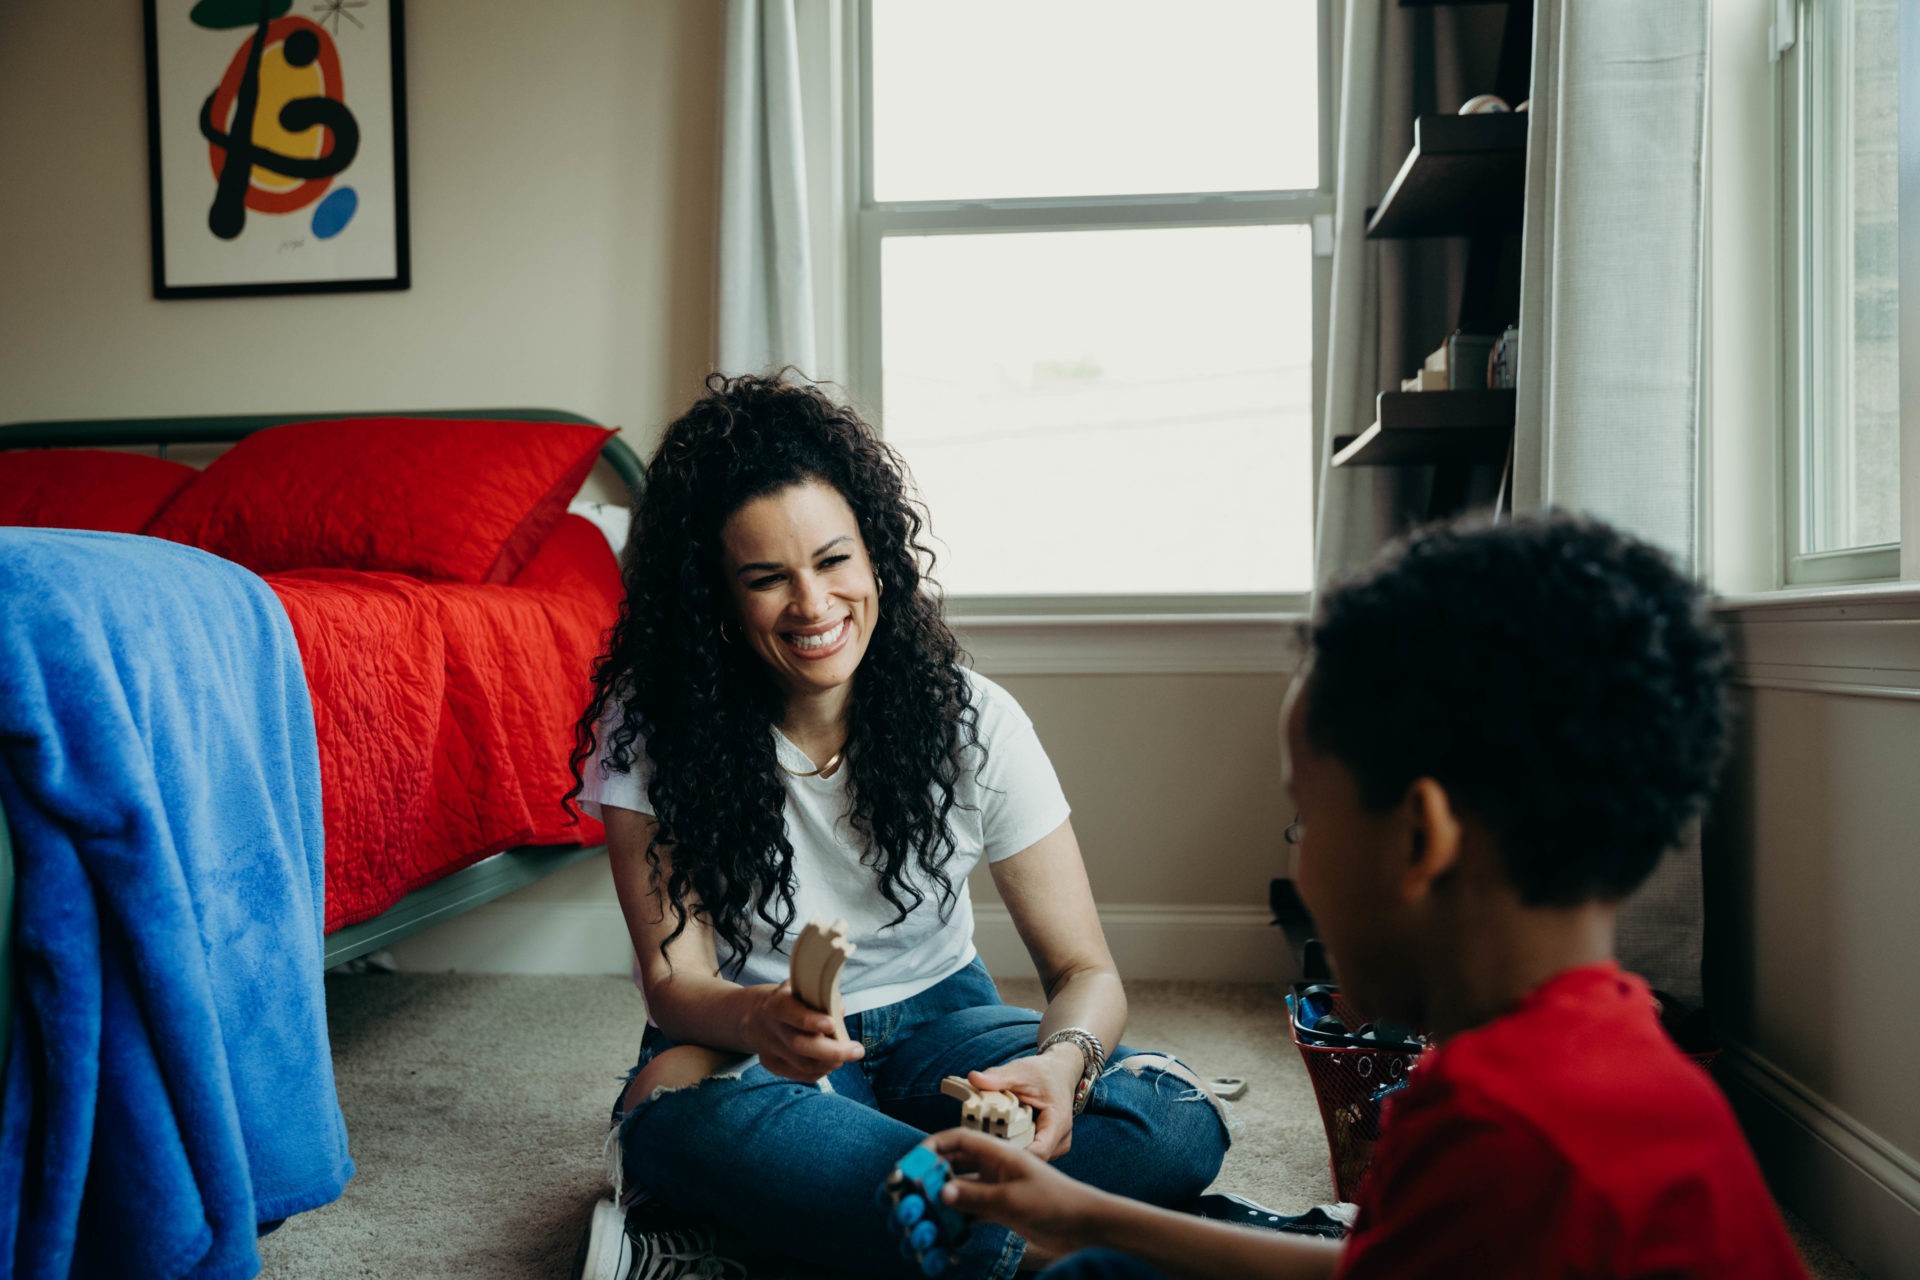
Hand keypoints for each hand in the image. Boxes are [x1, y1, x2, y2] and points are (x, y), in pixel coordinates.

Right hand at [745, 981, 863, 1081]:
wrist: (754, 1016)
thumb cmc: (790, 999)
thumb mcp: (802, 987)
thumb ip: (822, 996)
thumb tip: (840, 1010)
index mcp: (776, 1003)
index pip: (791, 1013)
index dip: (811, 1020)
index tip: (833, 1025)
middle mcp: (770, 1028)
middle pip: (800, 1045)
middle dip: (833, 1051)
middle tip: (857, 1051)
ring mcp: (769, 1050)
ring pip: (803, 1065)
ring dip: (830, 1063)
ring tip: (847, 1055)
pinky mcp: (772, 1065)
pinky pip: (801, 1074)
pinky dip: (820, 1071)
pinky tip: (830, 1062)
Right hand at [925, 1128, 1106, 1260]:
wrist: (1084, 1224)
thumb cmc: (1054, 1202)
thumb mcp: (1011, 1199)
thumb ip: (975, 1196)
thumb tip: (940, 1192)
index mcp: (999, 1152)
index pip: (959, 1139)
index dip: (933, 1145)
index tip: (912, 1160)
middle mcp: (995, 1166)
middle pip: (955, 1162)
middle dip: (932, 1172)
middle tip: (910, 1188)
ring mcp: (997, 1186)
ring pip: (961, 1186)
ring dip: (943, 1195)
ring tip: (922, 1209)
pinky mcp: (1001, 1207)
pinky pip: (972, 1207)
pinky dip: (958, 1215)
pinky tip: (943, 1226)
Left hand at [965, 1043, 1082, 1160]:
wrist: (1059, 1073)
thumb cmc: (1042, 1073)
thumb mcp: (1020, 1071)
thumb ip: (997, 1078)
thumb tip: (973, 1078)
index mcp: (1058, 1123)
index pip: (1037, 1151)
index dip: (1012, 1152)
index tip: (989, 1145)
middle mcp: (1059, 1141)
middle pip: (1029, 1158)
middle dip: (1004, 1151)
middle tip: (978, 1140)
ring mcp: (1054, 1148)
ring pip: (1027, 1159)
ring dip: (1007, 1151)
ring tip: (985, 1138)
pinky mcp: (1046, 1148)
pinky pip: (1027, 1155)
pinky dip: (1012, 1147)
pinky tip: (995, 1138)